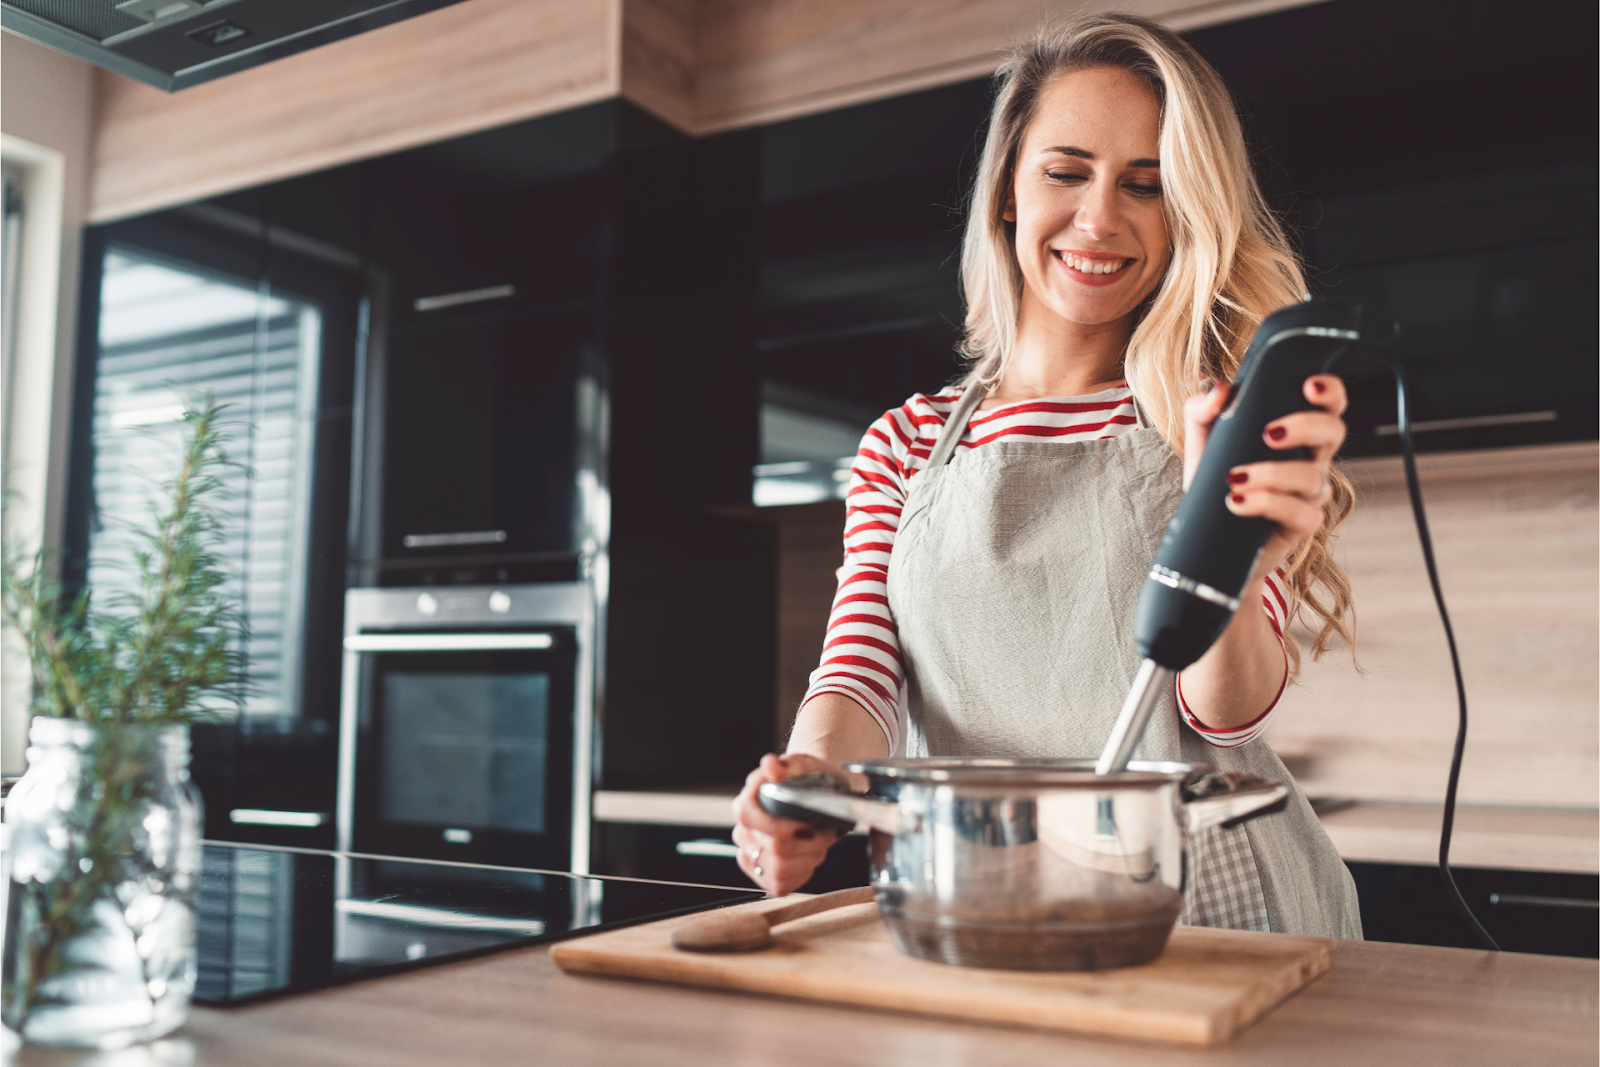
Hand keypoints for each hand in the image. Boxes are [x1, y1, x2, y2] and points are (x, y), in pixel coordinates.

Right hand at [730, 752, 847, 895]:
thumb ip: (788, 765)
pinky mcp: (764, 877)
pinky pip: (782, 884)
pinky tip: (810, 856)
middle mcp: (743, 833)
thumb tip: (771, 764)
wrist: (819, 799)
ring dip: (809, 857)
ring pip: (780, 868)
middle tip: (827, 832)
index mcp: (745, 804)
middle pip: (774, 846)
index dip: (779, 825)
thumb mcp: (805, 766)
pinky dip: (803, 872)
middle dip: (809, 842)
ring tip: (820, 842)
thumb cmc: (809, 782)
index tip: (807, 824)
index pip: (748, 816)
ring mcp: (751, 857)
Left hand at [1183, 374, 1347, 576]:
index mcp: (1295, 433)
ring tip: (1235, 478)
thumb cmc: (1214, 482)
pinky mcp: (1302, 525)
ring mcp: (1310, 494)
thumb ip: (1203, 409)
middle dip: (1305, 426)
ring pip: (1312, 477)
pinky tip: (1237, 502)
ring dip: (1273, 474)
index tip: (1308, 385)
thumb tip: (1220, 391)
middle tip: (1269, 433)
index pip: (1326, 405)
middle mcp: (1310, 459)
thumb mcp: (1201, 442)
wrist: (1209, 537)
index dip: (1330, 391)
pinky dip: (1267, 504)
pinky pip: (1299, 513)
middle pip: (1333, 431)